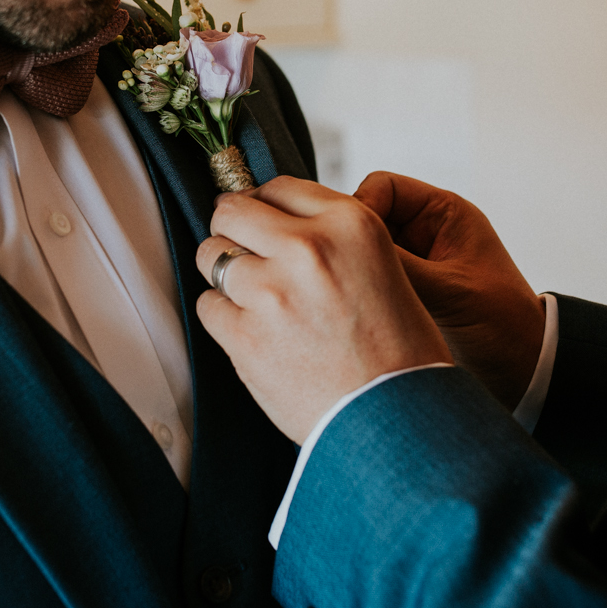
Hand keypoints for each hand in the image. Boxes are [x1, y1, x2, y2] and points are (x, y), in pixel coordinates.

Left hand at [195, 177, 453, 442]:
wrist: (398, 421)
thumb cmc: (397, 350)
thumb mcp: (382, 266)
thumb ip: (331, 236)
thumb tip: (271, 217)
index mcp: (351, 223)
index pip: (279, 187)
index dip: (266, 207)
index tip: (263, 224)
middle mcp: (309, 248)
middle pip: (231, 211)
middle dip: (233, 230)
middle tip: (246, 254)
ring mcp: (272, 291)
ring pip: (212, 256)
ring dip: (226, 276)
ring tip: (255, 301)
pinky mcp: (245, 336)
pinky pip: (208, 306)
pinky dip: (224, 318)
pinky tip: (254, 334)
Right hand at [355, 172, 543, 408]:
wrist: (524, 372)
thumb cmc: (505, 326)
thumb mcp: (449, 291)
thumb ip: (399, 266)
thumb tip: (345, 250)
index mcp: (443, 215)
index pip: (383, 187)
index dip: (361, 207)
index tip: (350, 241)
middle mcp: (422, 233)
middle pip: (365, 218)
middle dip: (352, 243)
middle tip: (342, 272)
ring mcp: (410, 264)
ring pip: (360, 252)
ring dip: (354, 272)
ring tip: (349, 298)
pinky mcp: (401, 294)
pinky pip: (367, 282)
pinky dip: (357, 294)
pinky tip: (354, 313)